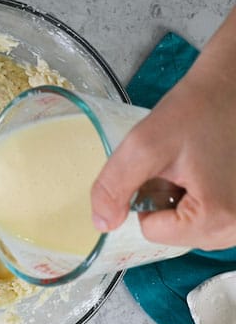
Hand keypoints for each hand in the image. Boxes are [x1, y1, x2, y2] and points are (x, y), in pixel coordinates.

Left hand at [91, 10, 235, 250]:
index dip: (144, 198)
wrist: (232, 89)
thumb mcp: (143, 145)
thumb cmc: (194, 112)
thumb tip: (101, 224)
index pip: (153, 232)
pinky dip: (201, 199)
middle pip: (175, 234)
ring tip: (192, 166)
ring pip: (192, 227)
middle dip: (165, 202)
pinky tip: (205, 171)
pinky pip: (212, 218)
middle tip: (177, 165)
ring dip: (182, 201)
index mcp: (218, 219)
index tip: (161, 167)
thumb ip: (115, 187)